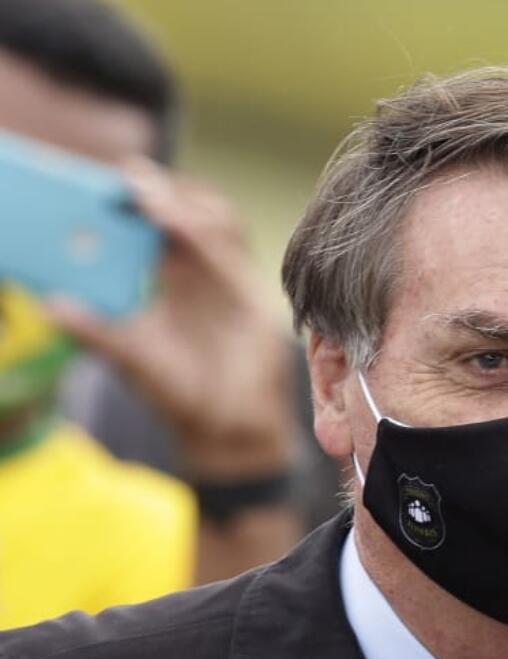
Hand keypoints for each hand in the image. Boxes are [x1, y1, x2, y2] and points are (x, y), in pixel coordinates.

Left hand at [46, 159, 294, 478]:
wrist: (228, 428)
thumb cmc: (180, 393)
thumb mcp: (130, 358)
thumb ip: (97, 331)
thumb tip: (50, 305)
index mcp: (173, 278)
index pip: (159, 224)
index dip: (140, 199)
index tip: (110, 181)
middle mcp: (203, 272)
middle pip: (191, 210)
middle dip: (162, 189)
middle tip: (130, 176)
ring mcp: (231, 280)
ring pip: (217, 220)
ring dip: (183, 202)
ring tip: (147, 194)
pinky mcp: (252, 293)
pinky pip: (231, 251)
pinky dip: (203, 231)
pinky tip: (173, 220)